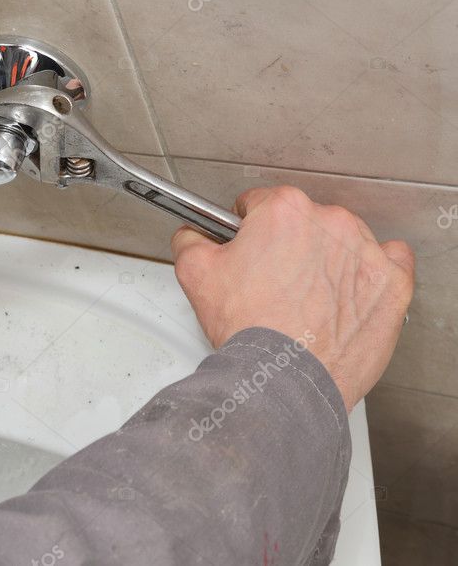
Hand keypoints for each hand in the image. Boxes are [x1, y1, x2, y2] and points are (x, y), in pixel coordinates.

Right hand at [170, 186, 413, 410]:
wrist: (286, 379)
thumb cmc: (250, 330)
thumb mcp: (195, 275)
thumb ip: (190, 240)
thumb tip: (194, 235)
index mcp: (284, 211)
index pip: (260, 203)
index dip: (248, 231)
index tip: (248, 251)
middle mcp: (329, 222)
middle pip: (302, 221)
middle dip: (287, 246)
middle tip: (271, 282)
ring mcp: (366, 251)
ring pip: (342, 240)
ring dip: (325, 259)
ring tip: (305, 297)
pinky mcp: (392, 282)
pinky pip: (388, 260)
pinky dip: (369, 271)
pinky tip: (347, 290)